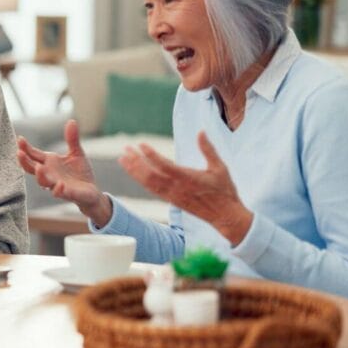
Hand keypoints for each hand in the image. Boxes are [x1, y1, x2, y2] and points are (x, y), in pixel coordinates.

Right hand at [17, 119, 111, 225]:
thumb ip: (72, 139)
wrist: (91, 191)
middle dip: (24, 161)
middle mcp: (49, 173)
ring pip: (42, 181)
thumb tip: (71, 121)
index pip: (33, 154)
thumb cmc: (80, 173)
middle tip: (19, 152)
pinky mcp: (66, 193)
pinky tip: (59, 184)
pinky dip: (58, 189)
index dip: (25, 148)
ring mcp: (55, 184)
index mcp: (49, 162)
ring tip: (38, 167)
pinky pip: (58, 192)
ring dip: (40, 175)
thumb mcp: (76, 153)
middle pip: (31, 168)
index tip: (20, 139)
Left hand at [118, 131, 252, 244]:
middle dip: (136, 161)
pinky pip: (152, 190)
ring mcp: (172, 196)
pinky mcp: (171, 200)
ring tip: (122, 159)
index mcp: (189, 178)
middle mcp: (177, 188)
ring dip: (134, 170)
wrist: (224, 216)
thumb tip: (201, 131)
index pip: (164, 165)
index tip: (140, 144)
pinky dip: (141, 180)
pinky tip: (133, 172)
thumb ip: (208, 149)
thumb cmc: (224, 190)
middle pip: (150, 174)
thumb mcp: (220, 167)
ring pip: (148, 183)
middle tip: (125, 148)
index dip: (150, 155)